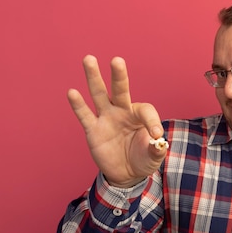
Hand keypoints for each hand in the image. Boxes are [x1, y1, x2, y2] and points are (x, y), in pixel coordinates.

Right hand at [67, 55, 166, 187]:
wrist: (127, 174)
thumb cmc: (143, 160)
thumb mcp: (154, 157)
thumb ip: (157, 149)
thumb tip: (159, 142)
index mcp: (140, 116)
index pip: (146, 111)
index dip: (152, 121)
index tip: (156, 135)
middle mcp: (122, 112)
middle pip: (120, 90)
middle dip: (118, 76)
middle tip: (117, 60)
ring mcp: (106, 118)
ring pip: (99, 94)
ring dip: (94, 78)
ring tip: (89, 59)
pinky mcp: (93, 130)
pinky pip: (85, 115)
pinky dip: (78, 105)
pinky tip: (72, 93)